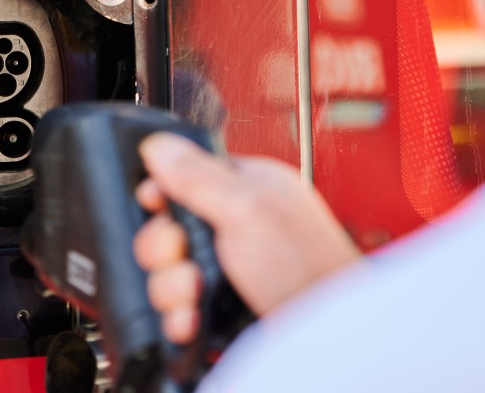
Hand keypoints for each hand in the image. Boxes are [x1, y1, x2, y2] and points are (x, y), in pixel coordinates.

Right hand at [133, 133, 360, 343]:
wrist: (329, 340)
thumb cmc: (311, 268)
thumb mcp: (248, 207)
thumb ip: (199, 176)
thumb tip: (159, 145)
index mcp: (246, 188)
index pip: (184, 177)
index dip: (162, 193)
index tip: (155, 205)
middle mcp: (235, 226)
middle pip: (167, 228)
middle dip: (165, 249)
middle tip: (183, 256)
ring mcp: (226, 269)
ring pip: (168, 271)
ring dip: (171, 287)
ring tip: (194, 296)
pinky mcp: (219, 307)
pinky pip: (177, 307)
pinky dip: (179, 317)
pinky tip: (192, 319)